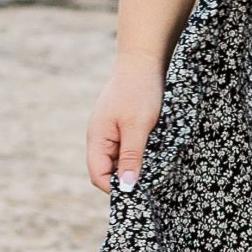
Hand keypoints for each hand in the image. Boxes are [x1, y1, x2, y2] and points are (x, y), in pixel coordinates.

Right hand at [86, 51, 163, 193]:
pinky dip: (138, 154)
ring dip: (134, 166)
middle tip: (150, 180)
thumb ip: (132, 157)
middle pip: (108, 171)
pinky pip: (126, 149)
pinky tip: (153, 152)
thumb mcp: (138, 126)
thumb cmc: (139, 91)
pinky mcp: (122, 126)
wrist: (143, 60)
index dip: (116, 188)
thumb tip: (127, 187)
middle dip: (126, 178)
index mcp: (97, 139)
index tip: (139, 191)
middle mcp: (100, 138)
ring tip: (154, 165)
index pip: (98, 176)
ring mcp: (110, 132)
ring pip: (119, 161)